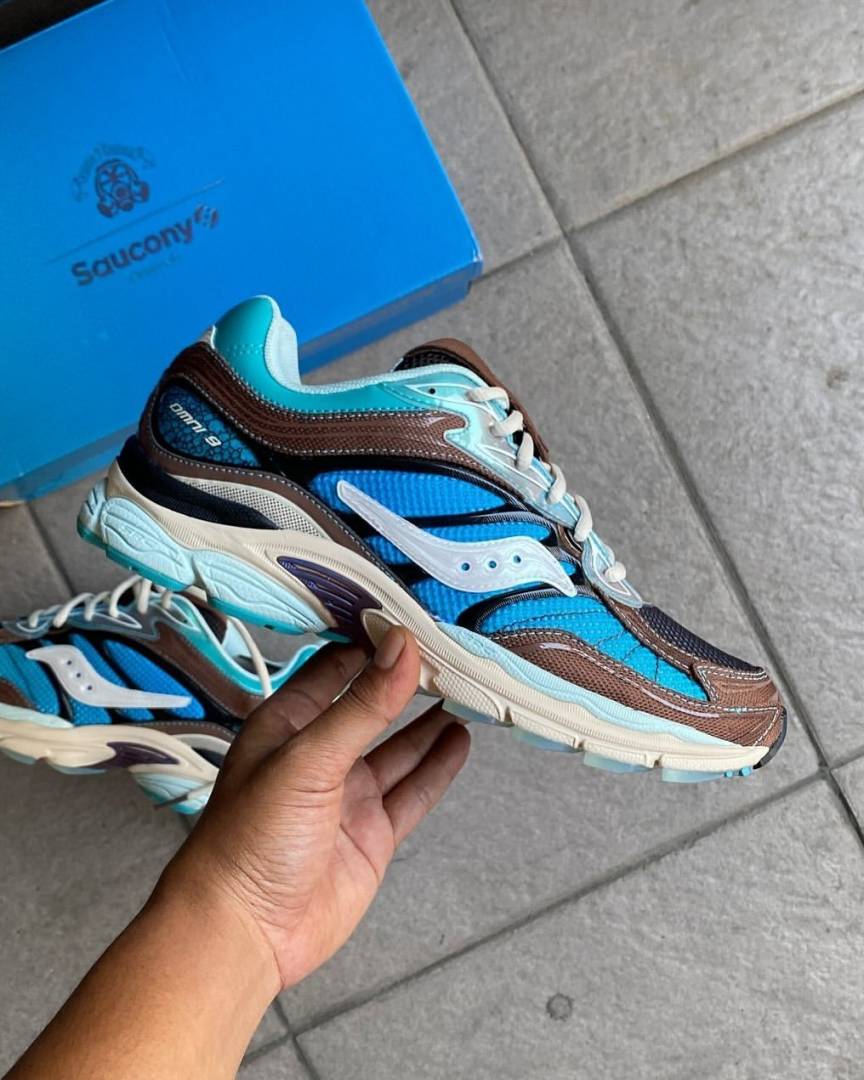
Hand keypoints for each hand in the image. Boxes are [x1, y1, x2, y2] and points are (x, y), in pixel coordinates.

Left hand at [161, 626, 470, 990]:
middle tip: (452, 651)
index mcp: (287, 724)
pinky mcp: (371, 833)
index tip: (413, 618)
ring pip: (398, 747)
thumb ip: (362, 704)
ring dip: (429, 721)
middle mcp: (318, 754)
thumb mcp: (309, 758)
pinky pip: (412, 791)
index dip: (373, 643)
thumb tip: (403, 646)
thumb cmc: (250, 838)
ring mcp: (347, 795)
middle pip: (372, 705)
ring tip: (467, 689)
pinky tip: (459, 739)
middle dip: (408, 680)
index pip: (336, 667)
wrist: (245, 933)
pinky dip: (437, 766)